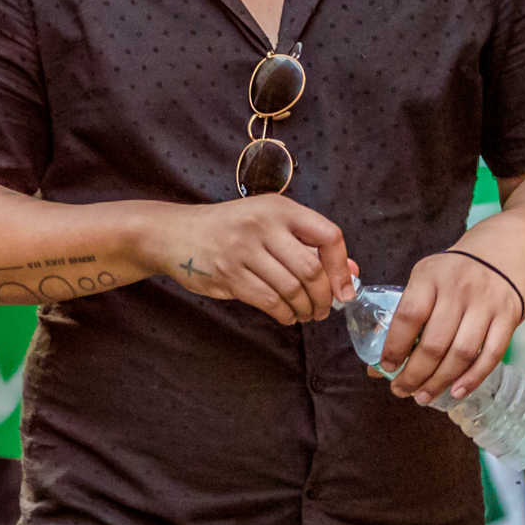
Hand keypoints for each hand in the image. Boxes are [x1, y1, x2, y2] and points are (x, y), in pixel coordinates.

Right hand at [147, 197, 353, 325]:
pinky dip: (284, 314)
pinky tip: (286, 316)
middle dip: (323, 298)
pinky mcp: (228, 273)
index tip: (344, 291)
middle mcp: (263, 225)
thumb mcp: (269, 223)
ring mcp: (243, 249)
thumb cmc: (228, 228)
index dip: (342, 267)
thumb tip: (350, 273)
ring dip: (305, 309)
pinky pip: (268, 301)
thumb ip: (308, 245)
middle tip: (324, 310)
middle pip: (311, 270)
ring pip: (291, 289)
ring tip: (306, 314)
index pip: (328, 236)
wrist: (175, 233)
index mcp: (279, 209)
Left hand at [377, 247, 524, 402]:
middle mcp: (458, 289)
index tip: (386, 367)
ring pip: (462, 352)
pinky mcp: (509, 316)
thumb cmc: (454, 272)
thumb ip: (405, 316)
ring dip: (441, 380)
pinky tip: (457, 391)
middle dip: (415, 373)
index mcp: (428, 277)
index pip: (408, 317)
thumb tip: (379, 362)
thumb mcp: (425, 279)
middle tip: (402, 390)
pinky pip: (491, 354)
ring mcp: (486, 303)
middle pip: (434, 342)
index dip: (394, 346)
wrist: (505, 250)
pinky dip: (473, 377)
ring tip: (424, 396)